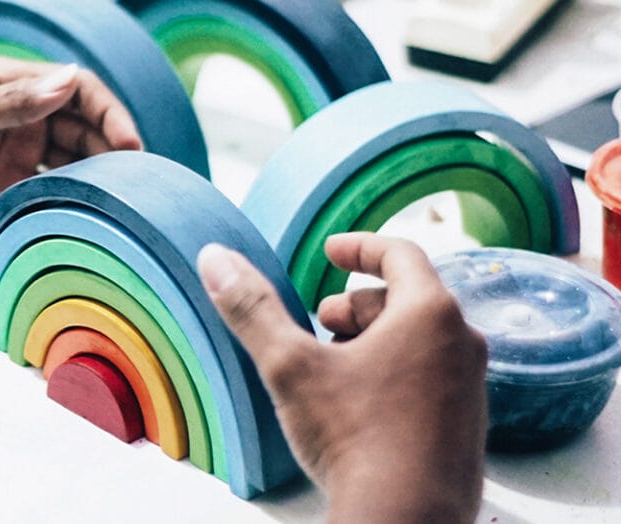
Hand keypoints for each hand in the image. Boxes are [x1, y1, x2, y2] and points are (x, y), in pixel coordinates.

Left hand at [0, 57, 140, 225]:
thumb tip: (68, 82)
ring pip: (75, 154)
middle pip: (84, 124)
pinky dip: (75, 190)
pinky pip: (56, 180)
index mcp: (13, 84)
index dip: (109, 112)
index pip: (78, 89)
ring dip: (97, 170)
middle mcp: (23, 112)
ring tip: (119, 193)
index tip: (129, 144)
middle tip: (134, 177)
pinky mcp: (14, 177)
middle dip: (111, 145)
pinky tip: (89, 204)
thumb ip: (13, 102)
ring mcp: (20, 145)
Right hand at [197, 233, 487, 522]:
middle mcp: (461, 343)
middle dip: (356, 303)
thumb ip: (254, 308)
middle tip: (320, 321)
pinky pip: (429, 376)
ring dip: (373, 339)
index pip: (400, 253)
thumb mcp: (292, 366)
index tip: (330, 252)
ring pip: (418, 340)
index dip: (359, 247)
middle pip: (406, 298)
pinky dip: (393, 372)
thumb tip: (215, 257)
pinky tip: (360, 404)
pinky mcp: (466, 424)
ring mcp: (470, 386)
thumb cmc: (355, 439)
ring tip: (335, 365)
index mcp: (430, 313)